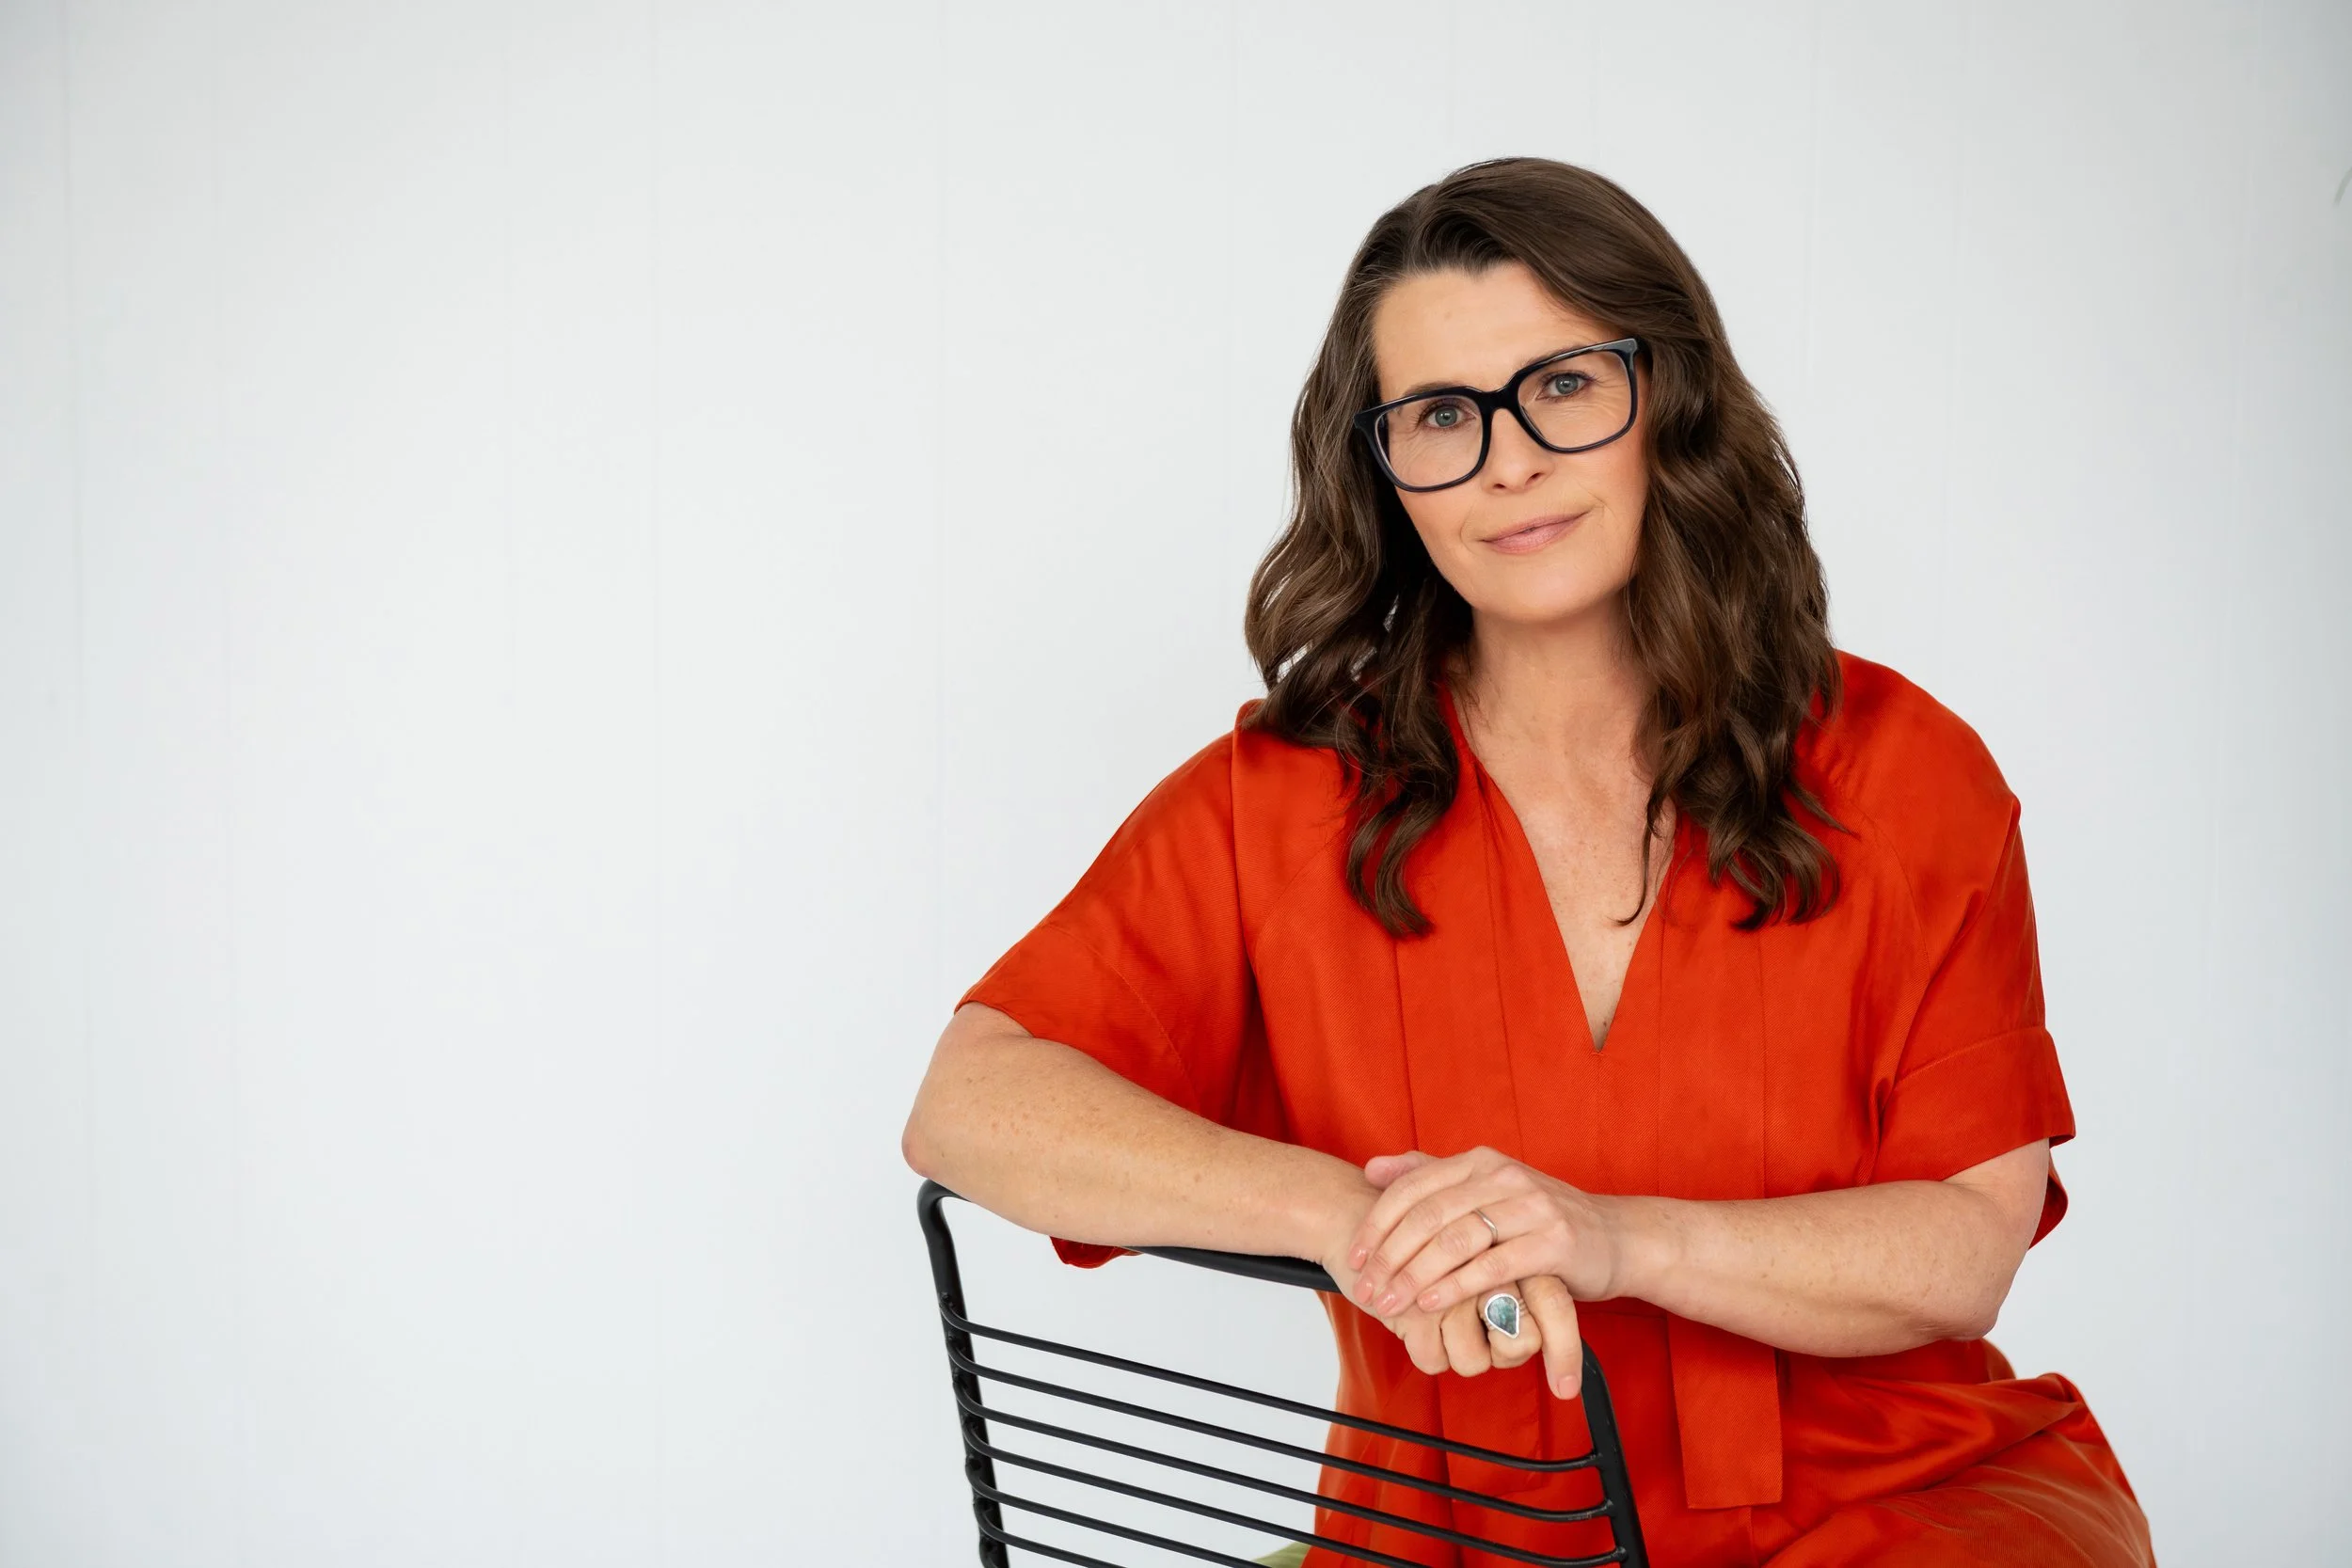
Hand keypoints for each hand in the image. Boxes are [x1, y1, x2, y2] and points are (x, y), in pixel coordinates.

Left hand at [1348, 1148, 1634, 1398]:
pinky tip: (1432, 1303)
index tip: (1353, 1258)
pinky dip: (1457, 1285)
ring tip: (1391, 1304)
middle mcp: (1503, 1176)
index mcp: (1480, 1162)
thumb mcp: (1487, 1191)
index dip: (1378, 1224)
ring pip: (1457, 1239)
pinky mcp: (1554, 1240)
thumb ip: (1431, 1176)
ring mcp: (1531, 1206)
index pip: (1413, 1187)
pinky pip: (1493, 1264)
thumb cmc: (1540, 1222)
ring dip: (1416, 1276)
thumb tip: (1372, 1168)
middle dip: (1390, 1256)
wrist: (1616, 1239)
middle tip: (1366, 1290)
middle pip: (1429, 1215)